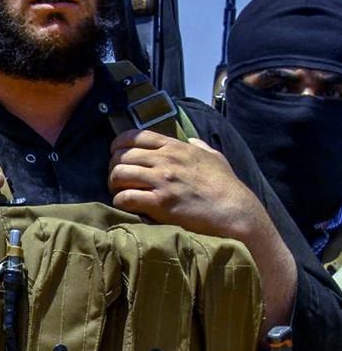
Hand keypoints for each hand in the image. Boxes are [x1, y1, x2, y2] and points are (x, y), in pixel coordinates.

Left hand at [108, 129, 266, 239]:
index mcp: (175, 147)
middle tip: (117, 180)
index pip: (134, 136)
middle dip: (113, 168)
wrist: (236, 214)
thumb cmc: (227, 188)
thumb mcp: (215, 158)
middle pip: (121, 156)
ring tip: (119, 193)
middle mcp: (165, 160)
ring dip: (114, 185)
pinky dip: (121, 202)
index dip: (118, 145)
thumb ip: (201, 146)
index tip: (116, 155)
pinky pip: (125, 198)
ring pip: (119, 174)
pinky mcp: (160, 203)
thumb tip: (194, 140)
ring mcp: (162, 181)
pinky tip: (127, 206)